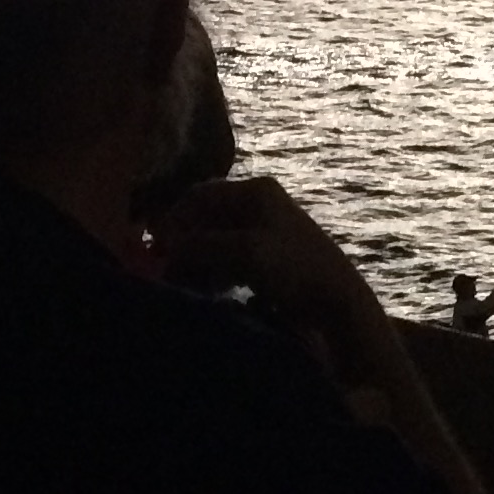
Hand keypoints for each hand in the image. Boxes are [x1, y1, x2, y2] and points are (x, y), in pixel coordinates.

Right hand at [151, 176, 391, 373]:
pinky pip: (230, 259)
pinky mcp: (269, 258)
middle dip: (185, 244)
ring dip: (198, 261)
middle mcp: (260, 204)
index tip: (155, 249)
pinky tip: (208, 291)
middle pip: (206, 218)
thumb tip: (164, 250)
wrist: (338, 301)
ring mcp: (265, 231)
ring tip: (184, 285)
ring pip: (216, 241)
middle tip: (166, 271)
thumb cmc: (295, 268)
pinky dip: (214, 272)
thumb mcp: (245, 252)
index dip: (174, 220)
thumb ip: (201, 245)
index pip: (199, 196)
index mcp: (256, 192)